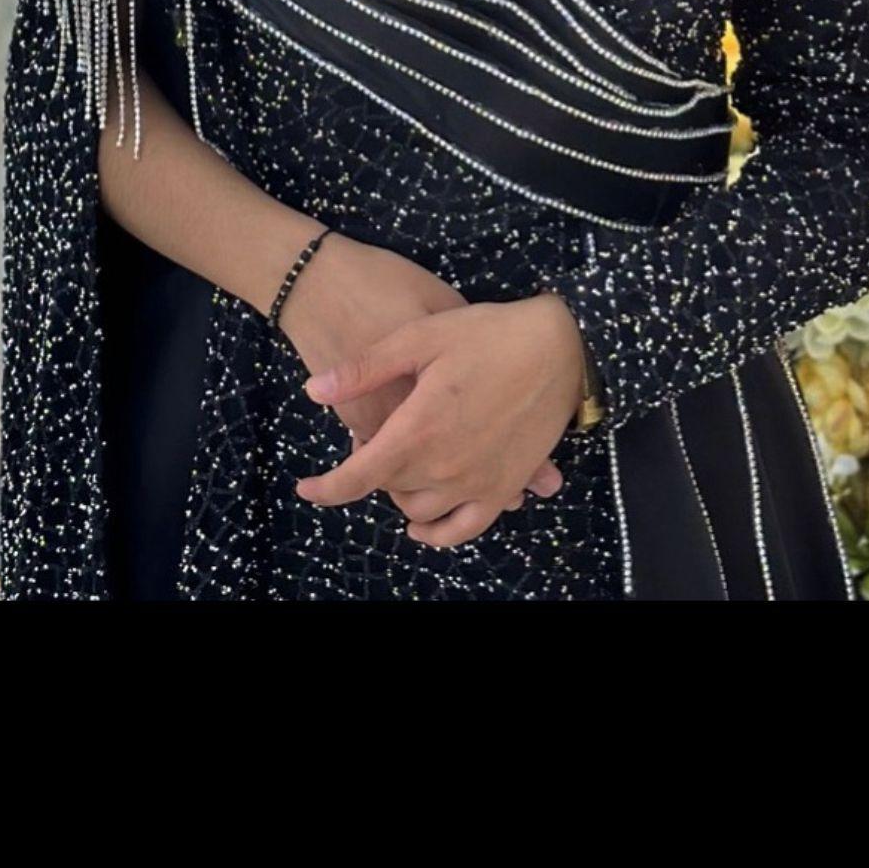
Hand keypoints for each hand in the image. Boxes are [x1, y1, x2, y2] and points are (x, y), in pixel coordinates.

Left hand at [294, 291, 585, 545]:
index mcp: (418, 430)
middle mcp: (445, 467)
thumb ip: (365, 370)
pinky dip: (440, 533)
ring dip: (402, 494)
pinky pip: (466, 528)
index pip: (358, 477)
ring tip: (402, 463)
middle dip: (371, 469)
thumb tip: (314, 391)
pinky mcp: (507, 487)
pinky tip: (425, 524)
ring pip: (420, 512)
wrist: (562, 345)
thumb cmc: (488, 334)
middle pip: (388, 489)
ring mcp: (478, 482)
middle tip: (375, 435)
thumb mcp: (420, 338)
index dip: (326, 488)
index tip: (306, 489)